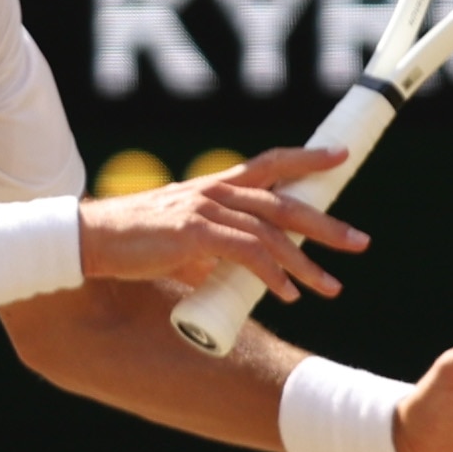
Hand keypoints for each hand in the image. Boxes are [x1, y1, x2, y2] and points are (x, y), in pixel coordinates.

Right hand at [76, 146, 367, 304]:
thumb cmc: (135, 242)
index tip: (340, 157)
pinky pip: (246, 253)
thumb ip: (215, 252)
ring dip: (306, 263)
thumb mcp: (184, 240)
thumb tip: (240, 277)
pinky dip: (272, 275)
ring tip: (330, 287)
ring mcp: (206, 210)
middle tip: (359, 242)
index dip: (307, 158)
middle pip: (285, 202)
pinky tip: (288, 294)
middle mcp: (217, 191)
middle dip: (326, 223)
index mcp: (216, 186)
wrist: (92, 240)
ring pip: (272, 233)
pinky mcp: (194, 234)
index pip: (271, 163)